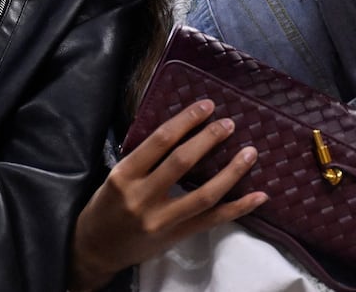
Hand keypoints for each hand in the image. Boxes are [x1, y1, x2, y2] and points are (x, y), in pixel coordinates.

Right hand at [67, 100, 265, 291]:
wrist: (96, 249)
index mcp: (125, 175)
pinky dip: (238, 208)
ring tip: (249, 153)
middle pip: (183, 162)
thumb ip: (144, 158)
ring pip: (204, 194)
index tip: (206, 106)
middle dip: (209, 138)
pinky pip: (212, 220)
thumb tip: (181, 130)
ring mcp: (161, 220)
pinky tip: (258, 196)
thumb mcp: (115, 176)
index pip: (161, 141)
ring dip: (231, 172)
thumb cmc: (105, 205)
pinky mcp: (176, 236)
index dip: (186, 120)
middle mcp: (142, 197)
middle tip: (229, 123)